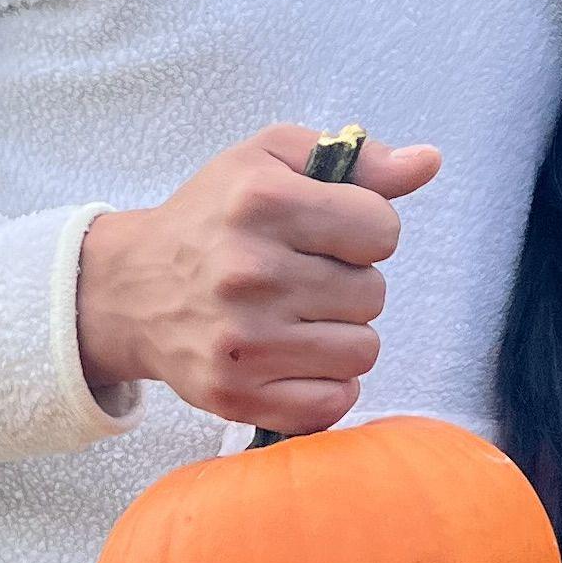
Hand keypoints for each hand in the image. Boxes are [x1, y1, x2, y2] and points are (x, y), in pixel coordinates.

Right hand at [78, 126, 443, 433]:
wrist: (132, 288)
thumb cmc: (214, 215)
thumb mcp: (271, 159)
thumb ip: (358, 160)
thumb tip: (429, 162)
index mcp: (262, 200)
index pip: (382, 230)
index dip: (365, 230)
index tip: (329, 233)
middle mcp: (249, 271)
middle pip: (374, 293)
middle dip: (350, 284)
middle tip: (305, 277)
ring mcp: (242, 339)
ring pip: (362, 351)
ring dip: (342, 335)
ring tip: (299, 317)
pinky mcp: (235, 394)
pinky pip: (333, 403)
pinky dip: (327, 385)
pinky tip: (296, 358)